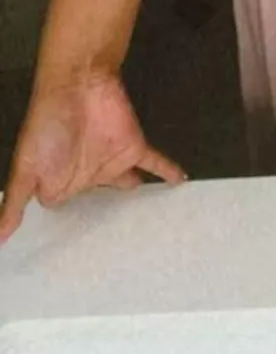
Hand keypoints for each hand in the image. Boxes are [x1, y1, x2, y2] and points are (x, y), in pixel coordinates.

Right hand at [0, 69, 186, 244]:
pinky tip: (180, 183)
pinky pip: (155, 164)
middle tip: (125, 259)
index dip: (75, 238)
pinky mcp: (134, 147)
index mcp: (60, 185)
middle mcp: (88, 178)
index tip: (82, 269)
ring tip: (154, 234)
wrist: (77, 84)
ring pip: (130, 190)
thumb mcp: (24, 166)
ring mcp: (113, 163)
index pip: (69, 217)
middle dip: (112, 229)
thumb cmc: (47, 124)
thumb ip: (16, 202)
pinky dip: (168, 172)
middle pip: (102, 208)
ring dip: (141, 206)